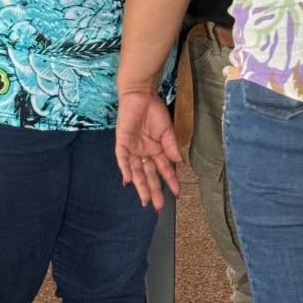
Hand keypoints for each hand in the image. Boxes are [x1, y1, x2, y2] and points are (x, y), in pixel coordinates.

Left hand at [115, 90, 182, 211]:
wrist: (141, 94)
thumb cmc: (154, 110)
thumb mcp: (167, 131)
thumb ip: (171, 147)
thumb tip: (180, 163)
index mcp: (156, 150)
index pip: (163, 170)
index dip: (170, 182)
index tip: (177, 195)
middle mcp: (144, 152)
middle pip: (149, 175)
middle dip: (154, 191)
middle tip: (159, 207)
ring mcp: (132, 148)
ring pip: (136, 172)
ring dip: (140, 186)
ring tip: (146, 200)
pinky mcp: (122, 142)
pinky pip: (122, 158)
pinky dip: (125, 169)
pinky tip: (128, 181)